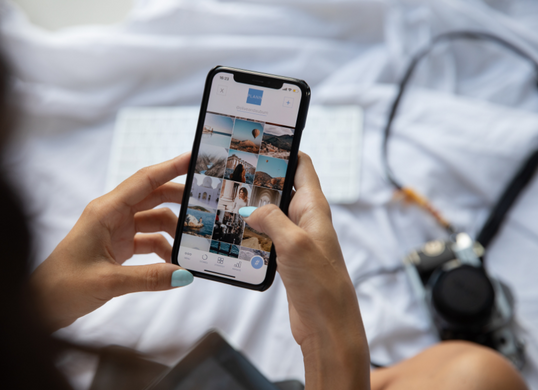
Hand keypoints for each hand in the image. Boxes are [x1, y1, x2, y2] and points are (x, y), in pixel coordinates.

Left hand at [30, 153, 193, 330]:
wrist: (41, 305)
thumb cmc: (63, 286)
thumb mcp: (109, 282)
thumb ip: (149, 278)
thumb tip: (185, 274)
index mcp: (105, 211)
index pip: (144, 181)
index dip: (170, 167)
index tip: (194, 158)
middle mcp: (111, 215)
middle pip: (153, 196)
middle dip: (179, 199)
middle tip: (206, 203)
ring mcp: (115, 230)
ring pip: (153, 220)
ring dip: (173, 231)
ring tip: (191, 246)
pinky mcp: (117, 246)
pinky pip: (148, 240)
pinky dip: (163, 249)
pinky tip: (173, 264)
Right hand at [240, 152, 369, 389]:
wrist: (327, 324)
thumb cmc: (321, 284)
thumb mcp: (295, 244)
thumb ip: (272, 219)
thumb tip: (250, 208)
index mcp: (315, 207)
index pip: (302, 166)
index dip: (284, 150)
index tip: (260, 141)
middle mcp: (307, 218)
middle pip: (282, 187)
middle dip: (260, 180)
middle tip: (232, 172)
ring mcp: (297, 238)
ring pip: (272, 212)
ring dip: (253, 207)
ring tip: (227, 199)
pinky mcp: (287, 257)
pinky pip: (267, 235)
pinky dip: (252, 231)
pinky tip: (235, 231)